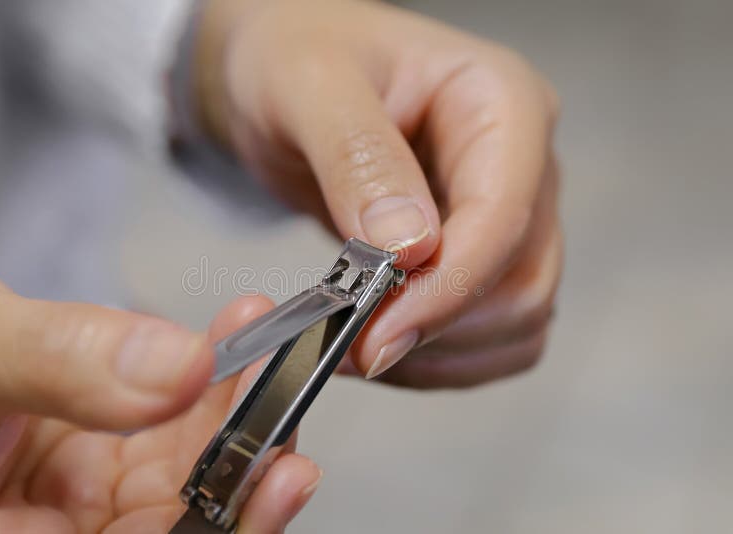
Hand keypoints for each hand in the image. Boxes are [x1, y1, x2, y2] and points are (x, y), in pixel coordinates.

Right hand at [0, 239, 319, 532]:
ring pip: (185, 486)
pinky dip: (210, 391)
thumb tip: (181, 372)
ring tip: (264, 356)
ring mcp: (73, 504)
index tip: (274, 481)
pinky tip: (233, 341)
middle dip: (241, 473)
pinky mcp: (99, 457)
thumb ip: (59, 364)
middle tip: (283, 405)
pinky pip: (174, 437)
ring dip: (237, 421)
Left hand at [193, 0, 561, 386]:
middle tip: (353, 345)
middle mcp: (520, 164)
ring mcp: (508, 215)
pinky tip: (382, 341)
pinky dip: (442, 359)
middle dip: (441, 326)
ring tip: (357, 343)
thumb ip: (359, 157)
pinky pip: (491, 335)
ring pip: (517, 320)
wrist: (287, 81)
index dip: (449, 287)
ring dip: (441, 353)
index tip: (380, 334)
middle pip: (524, 281)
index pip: (504, 215)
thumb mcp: (310, 85)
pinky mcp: (481, 255)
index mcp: (500, 102)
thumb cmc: (299, 57)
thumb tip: (410, 247)